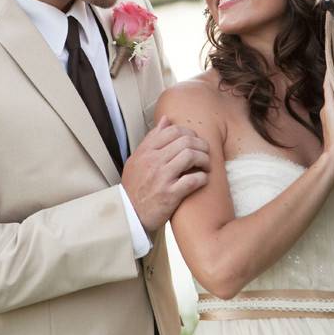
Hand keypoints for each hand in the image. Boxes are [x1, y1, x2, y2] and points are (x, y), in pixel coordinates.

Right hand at [122, 116, 210, 231]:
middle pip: (186, 141)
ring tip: (206, 165)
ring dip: (204, 159)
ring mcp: (162, 178)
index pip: (173, 130)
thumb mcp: (137, 159)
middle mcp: (153, 161)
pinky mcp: (170, 195)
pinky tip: (203, 179)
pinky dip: (202, 178)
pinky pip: (193, 180)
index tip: (194, 141)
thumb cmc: (135, 186)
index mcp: (146, 151)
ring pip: (191, 156)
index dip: (189, 133)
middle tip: (205, 153)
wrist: (128, 214)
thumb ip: (152, 139)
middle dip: (201, 145)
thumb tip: (166, 120)